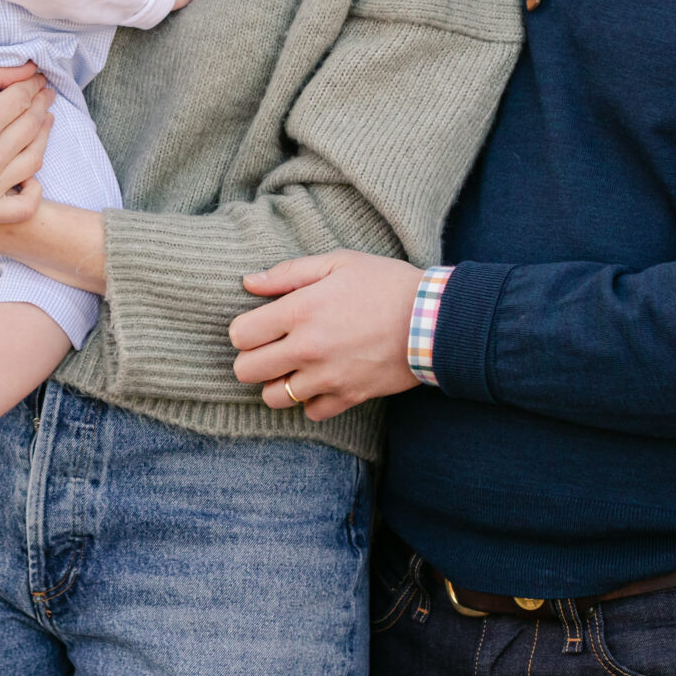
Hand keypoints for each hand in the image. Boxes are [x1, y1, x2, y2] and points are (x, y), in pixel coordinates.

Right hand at [0, 65, 52, 229]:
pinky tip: (33, 176)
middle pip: (32, 125)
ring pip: (35, 159)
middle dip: (42, 105)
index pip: (22, 98)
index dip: (34, 85)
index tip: (38, 79)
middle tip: (44, 95)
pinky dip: (35, 191)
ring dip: (44, 137)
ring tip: (43, 123)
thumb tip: (27, 68)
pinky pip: (24, 205)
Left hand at [229, 250, 425, 420]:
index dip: (244, 330)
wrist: (434, 319)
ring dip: (276, 383)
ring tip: (292, 368)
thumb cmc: (386, 284)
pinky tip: (320, 381)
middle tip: (269, 349)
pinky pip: (311, 412)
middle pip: (247, 371)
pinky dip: (310, 401)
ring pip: (274, 398)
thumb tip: (249, 282)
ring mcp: (327, 377)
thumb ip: (288, 273)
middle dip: (251, 359)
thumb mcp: (338, 263)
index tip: (258, 325)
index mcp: (300, 311)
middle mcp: (307, 348)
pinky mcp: (349, 396)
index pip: (241, 335)